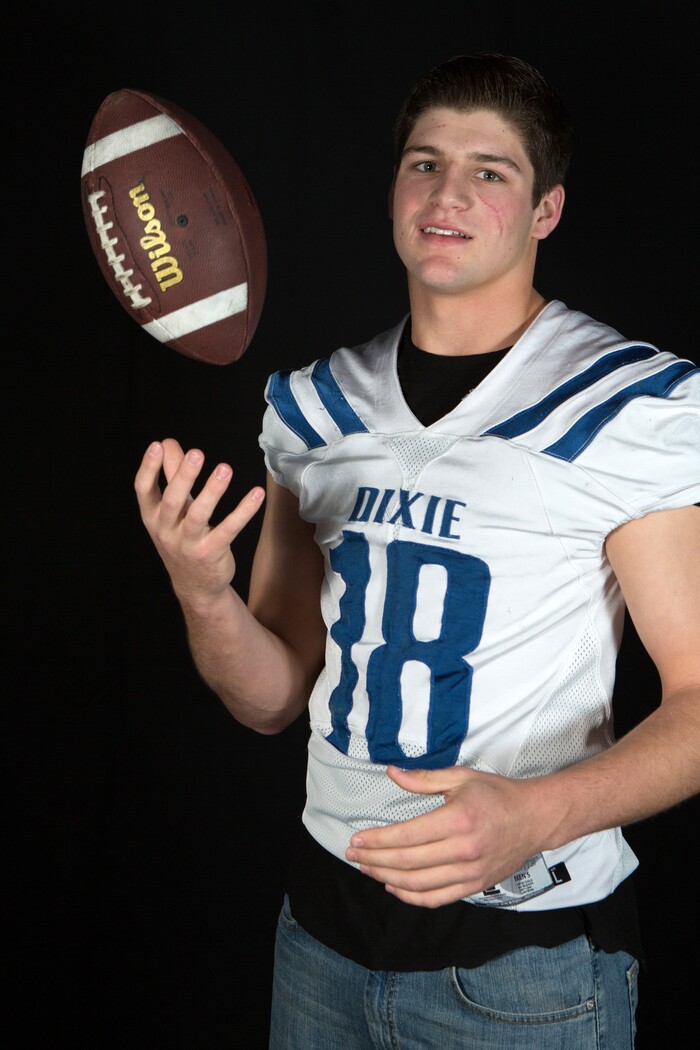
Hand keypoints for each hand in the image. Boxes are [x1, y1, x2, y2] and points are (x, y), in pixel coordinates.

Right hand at [134, 438, 264, 606]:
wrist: (195, 586)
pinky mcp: (212, 553)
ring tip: (225, 469)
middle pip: (172, 501)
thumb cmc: (182, 538)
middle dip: (183, 476)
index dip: (148, 468)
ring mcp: (189, 544)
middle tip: (196, 453)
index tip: (157, 445)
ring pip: (199, 516)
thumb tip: (167, 444)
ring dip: (212, 491)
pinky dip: (243, 511)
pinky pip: (229, 530)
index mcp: (152, 517)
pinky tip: (256, 494)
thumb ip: (171, 476)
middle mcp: (166, 530)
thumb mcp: (173, 510)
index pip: (143, 490)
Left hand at [345, 765, 545, 907]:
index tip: (356, 840)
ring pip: (418, 883)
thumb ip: (423, 779)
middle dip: (374, 860)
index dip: (376, 840)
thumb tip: (391, 773)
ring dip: (387, 878)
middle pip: (407, 862)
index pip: (406, 836)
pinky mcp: (475, 885)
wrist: (535, 818)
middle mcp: (464, 849)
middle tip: (353, 855)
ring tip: (368, 869)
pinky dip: (411, 896)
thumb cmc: (497, 795)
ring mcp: (470, 871)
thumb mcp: (460, 777)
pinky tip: (394, 887)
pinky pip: (436, 898)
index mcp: (458, 819)